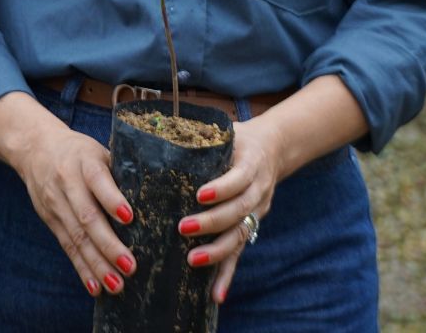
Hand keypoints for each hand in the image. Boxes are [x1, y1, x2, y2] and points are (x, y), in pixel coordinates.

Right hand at [10, 120, 138, 296]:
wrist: (36, 148)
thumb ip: (119, 172)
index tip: (129, 218)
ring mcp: (57, 204)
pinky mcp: (51, 221)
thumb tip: (155, 197)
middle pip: (87, 217)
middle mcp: (67, 183)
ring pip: (77, 238)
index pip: (98, 180)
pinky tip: (95, 287)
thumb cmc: (79, 152)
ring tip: (116, 285)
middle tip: (130, 266)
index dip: (112, 199)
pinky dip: (82, 269)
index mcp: (85, 161)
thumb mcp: (98, 151)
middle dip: (108, 245)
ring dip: (97, 264)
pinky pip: (67, 248)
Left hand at [181, 116, 286, 304]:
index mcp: (251, 163)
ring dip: (217, 251)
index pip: (238, 178)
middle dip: (211, 222)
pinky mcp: (251, 227)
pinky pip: (240, 254)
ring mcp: (257, 211)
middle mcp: (257, 190)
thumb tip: (151, 133)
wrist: (274, 147)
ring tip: (193, 261)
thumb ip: (196, 134)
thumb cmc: (237, 138)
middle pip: (238, 211)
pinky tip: (216, 295)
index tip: (198, 194)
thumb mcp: (224, 130)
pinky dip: (228, 275)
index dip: (221, 188)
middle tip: (182, 228)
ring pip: (240, 235)